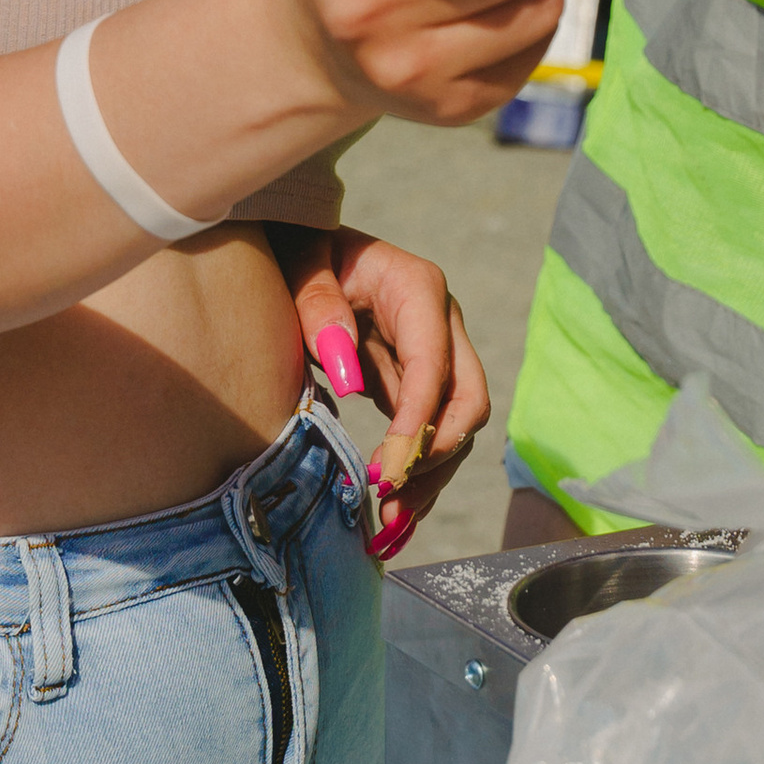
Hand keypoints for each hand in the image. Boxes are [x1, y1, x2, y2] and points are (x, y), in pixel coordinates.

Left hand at [274, 227, 490, 541]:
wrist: (297, 241)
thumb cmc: (296, 247)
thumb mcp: (300, 261)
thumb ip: (319, 307)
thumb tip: (350, 378)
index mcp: (417, 288)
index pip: (435, 364)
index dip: (418, 421)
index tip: (385, 469)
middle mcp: (438, 324)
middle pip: (467, 400)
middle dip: (434, 457)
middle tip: (388, 497)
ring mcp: (433, 354)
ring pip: (454, 427)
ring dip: (427, 478)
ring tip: (386, 523)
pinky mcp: (414, 381)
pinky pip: (428, 433)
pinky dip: (414, 474)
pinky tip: (391, 513)